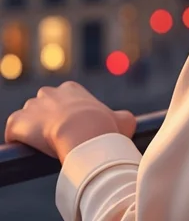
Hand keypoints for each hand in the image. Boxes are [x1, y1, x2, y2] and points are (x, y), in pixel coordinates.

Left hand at [4, 81, 135, 162]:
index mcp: (72, 89)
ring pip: (28, 118)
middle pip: (44, 106)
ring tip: (44, 147)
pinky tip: (26, 149)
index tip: (75, 130)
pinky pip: (12, 130)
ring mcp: (31, 106)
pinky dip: (16, 139)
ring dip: (32, 130)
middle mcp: (50, 92)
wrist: (83, 132)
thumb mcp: (123, 119)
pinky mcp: (17, 122)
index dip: (69, 116)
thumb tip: (126, 121)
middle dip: (49, 120)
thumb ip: (121, 118)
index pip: (65, 100)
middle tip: (59, 139)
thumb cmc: (105, 126)